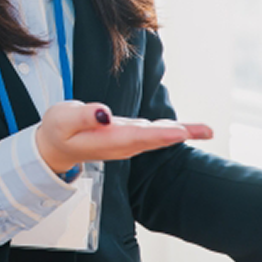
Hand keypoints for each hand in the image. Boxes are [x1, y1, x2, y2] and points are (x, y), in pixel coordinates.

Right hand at [35, 101, 212, 172]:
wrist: (54, 148)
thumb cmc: (57, 131)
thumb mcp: (63, 119)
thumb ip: (84, 116)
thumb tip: (105, 114)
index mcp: (106, 141)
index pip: (137, 137)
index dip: (160, 135)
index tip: (181, 132)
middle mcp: (120, 144)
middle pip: (153, 140)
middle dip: (180, 134)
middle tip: (207, 131)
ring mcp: (124, 142)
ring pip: (155, 138)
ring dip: (180, 133)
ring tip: (205, 130)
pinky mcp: (125, 136)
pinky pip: (151, 134)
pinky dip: (169, 131)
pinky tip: (184, 128)